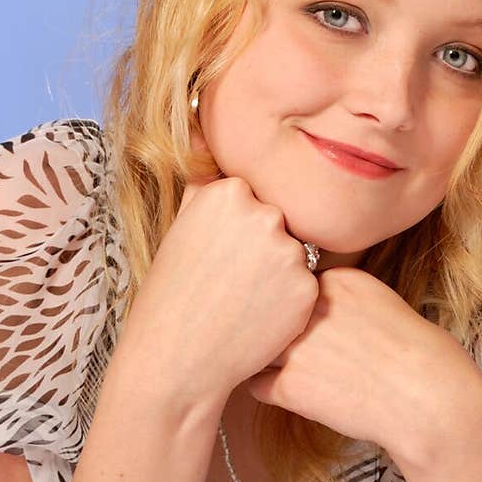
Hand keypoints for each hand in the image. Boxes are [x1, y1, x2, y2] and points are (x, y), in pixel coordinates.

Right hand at [114, 127, 319, 407]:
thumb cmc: (173, 293)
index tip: (217, 259)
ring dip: (279, 276)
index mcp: (230, 191)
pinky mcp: (307, 288)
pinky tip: (258, 318)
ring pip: (297, 255)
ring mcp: (288, 252)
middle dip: (263, 252)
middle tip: (229, 284)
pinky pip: (309, 287)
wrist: (176, 358)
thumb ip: (204, 175)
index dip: (239, 234)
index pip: (257, 199)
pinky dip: (290, 303)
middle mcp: (263, 214)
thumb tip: (201, 124)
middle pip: (281, 224)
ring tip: (240, 301)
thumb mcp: (182, 223)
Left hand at [244, 265, 464, 456]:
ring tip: (288, 374)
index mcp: (337, 280)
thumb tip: (312, 318)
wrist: (432, 400)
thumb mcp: (384, 305)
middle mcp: (312, 306)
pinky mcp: (291, 386)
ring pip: (257, 348)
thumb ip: (344, 303)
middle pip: (270, 314)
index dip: (296, 312)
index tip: (311, 331)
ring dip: (266, 361)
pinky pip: (256, 385)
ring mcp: (297, 346)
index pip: (292, 288)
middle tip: (288, 352)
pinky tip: (295, 396)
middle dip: (276, 334)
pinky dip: (269, 391)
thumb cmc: (421, 358)